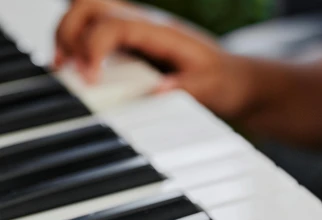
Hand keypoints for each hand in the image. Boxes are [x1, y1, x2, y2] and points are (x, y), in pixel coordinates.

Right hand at [54, 0, 251, 116]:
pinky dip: (77, 45)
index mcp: (162, 31)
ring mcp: (136, 30)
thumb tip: (157, 90)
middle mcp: (145, 24)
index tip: (90, 78)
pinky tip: (76, 69)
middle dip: (69, 32)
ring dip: (67, 35)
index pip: (114, 24)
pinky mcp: (132, 44)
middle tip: (67, 67)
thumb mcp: (211, 89)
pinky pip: (95, 31)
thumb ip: (184, 88)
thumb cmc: (225, 82)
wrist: (238, 81)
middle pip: (90, 5)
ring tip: (64, 67)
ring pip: (86, 12)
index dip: (94, 47)